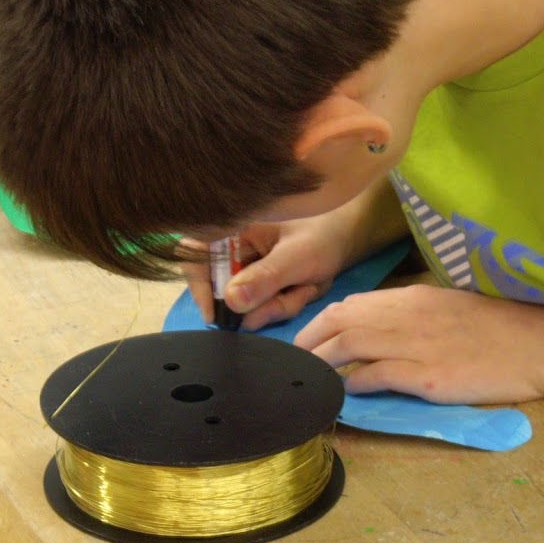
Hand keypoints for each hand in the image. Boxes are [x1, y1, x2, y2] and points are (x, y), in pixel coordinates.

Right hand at [181, 175, 408, 328]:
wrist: (349, 234)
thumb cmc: (323, 232)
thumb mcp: (296, 256)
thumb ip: (265, 278)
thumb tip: (232, 302)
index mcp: (231, 228)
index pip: (194, 257)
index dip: (198, 286)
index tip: (215, 313)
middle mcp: (233, 249)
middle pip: (223, 291)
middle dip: (259, 303)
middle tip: (294, 293)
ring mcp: (247, 269)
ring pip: (247, 305)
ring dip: (278, 304)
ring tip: (305, 285)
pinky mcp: (262, 284)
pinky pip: (263, 308)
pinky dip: (285, 305)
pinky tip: (304, 288)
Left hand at [294, 284, 543, 403]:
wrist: (540, 343)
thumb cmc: (501, 326)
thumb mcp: (450, 307)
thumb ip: (413, 315)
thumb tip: (380, 330)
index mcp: (413, 297)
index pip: (351, 305)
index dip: (320, 322)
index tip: (305, 339)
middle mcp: (407, 316)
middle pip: (340, 321)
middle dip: (308, 341)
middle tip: (291, 361)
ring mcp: (416, 345)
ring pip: (350, 346)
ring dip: (320, 362)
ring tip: (304, 377)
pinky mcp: (428, 375)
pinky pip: (377, 375)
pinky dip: (353, 383)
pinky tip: (342, 392)